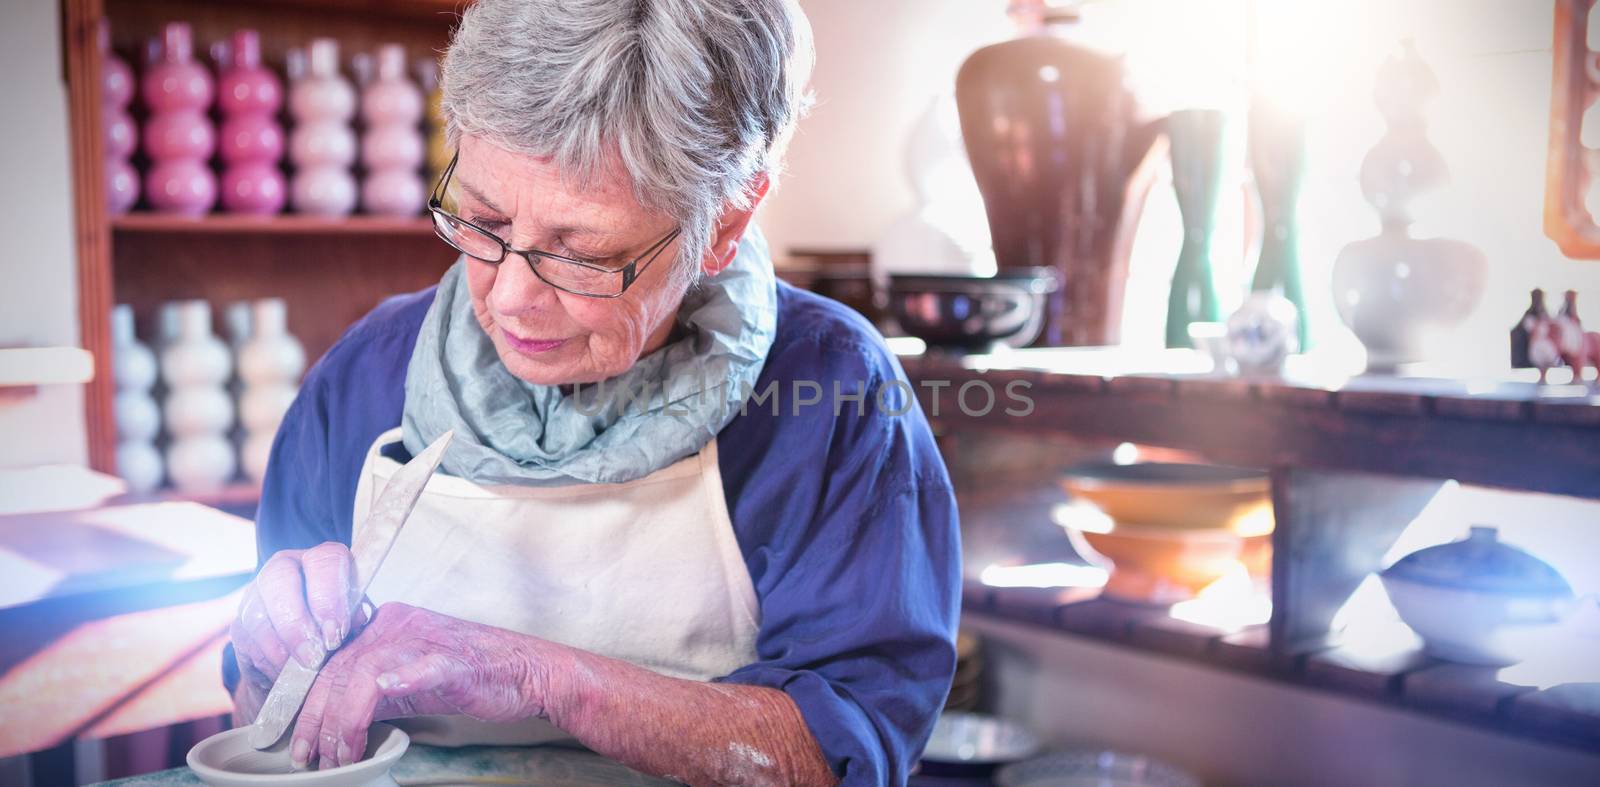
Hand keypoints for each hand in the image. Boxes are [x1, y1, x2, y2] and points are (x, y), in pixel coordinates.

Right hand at [230, 543, 362, 697]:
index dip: (329, 596)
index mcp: (322, 561)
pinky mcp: (240, 623)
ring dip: (281, 646)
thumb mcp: (355, 624)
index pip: (325, 560)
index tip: (336, 632)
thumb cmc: (337, 634)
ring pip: (258, 611)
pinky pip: (247, 638)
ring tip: (302, 668)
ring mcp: (257, 593)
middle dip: (296, 622)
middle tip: (314, 655)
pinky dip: (268, 659)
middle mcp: (286, 568)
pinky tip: (284, 672)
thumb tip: (352, 620)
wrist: (306, 660)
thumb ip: (356, 620)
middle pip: (279, 578)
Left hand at [289, 602, 543, 769]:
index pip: (332, 661)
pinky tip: (384, 692)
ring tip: (340, 755)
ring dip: (346, 720)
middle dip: (317, 719)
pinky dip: (401, 681)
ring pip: (367, 672)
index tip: (298, 740)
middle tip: (310, 758)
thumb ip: (373, 693)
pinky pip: (422, 667)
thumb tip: (333, 722)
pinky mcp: (454, 661)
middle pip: (340, 668)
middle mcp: (400, 624)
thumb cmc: (473, 676)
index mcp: (387, 625)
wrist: (528, 671)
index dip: (307, 703)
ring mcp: (428, 640)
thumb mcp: (411, 681)